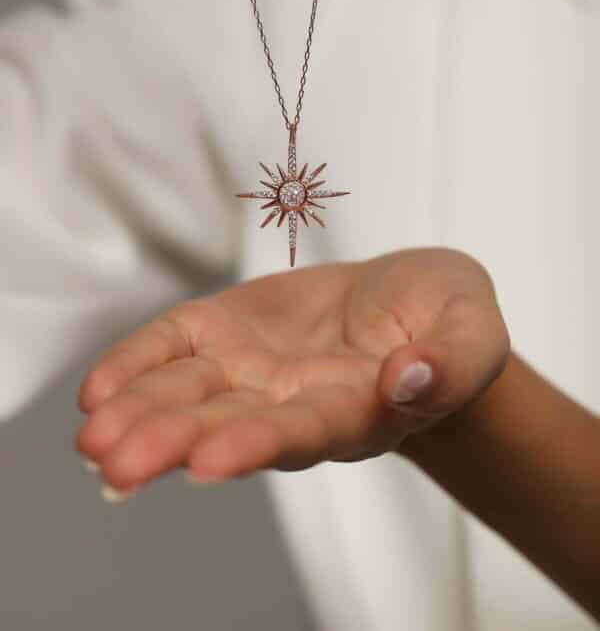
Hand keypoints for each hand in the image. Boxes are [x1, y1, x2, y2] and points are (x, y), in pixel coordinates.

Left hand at [76, 248, 508, 493]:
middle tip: (118, 463)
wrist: (411, 302)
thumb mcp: (473, 329)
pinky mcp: (228, 329)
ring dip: (140, 414)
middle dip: (171, 442)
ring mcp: (254, 368)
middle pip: (227, 426)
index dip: (258, 443)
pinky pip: (174, 347)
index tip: (210, 459)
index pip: (304, 433)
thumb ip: (453, 359)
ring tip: (94, 436)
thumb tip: (410, 377)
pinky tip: (99, 390)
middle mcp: (293, 403)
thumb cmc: (447, 320)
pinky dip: (136, 365)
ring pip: (189, 395)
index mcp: (356, 412)